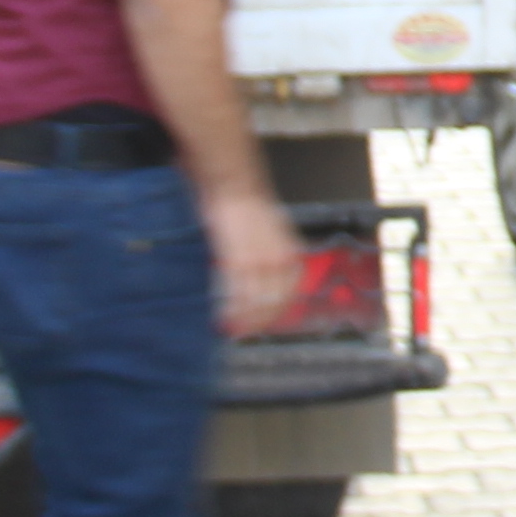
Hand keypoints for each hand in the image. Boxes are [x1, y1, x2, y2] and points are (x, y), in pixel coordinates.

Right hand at [208, 187, 306, 336]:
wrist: (235, 185)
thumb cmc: (246, 205)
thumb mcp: (268, 231)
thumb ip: (269, 253)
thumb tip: (262, 274)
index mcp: (289, 252)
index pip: (290, 292)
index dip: (277, 311)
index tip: (265, 322)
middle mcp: (279, 259)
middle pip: (275, 302)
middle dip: (260, 321)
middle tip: (245, 332)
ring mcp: (259, 261)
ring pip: (257, 302)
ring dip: (245, 321)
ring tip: (232, 330)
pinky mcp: (238, 260)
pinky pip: (239, 294)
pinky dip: (233, 311)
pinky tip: (225, 318)